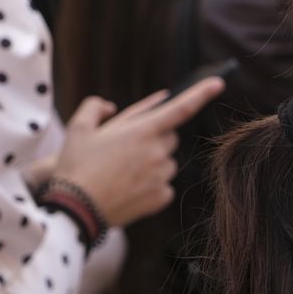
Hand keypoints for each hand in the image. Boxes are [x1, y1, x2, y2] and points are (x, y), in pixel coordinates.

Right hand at [54, 77, 225, 226]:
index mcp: (142, 131)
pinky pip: (165, 185)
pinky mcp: (162, 197)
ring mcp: (162, 176)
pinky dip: (152, 185)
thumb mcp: (78, 129)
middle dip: (154, 138)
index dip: (202, 93)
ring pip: (167, 162)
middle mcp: (157, 152)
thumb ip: (95, 108)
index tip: (219, 83)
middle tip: (127, 148)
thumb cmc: (75, 167)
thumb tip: (109, 105)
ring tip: (122, 172)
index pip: (181, 108)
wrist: (74, 210)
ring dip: (153, 162)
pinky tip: (128, 188)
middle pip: (170, 137)